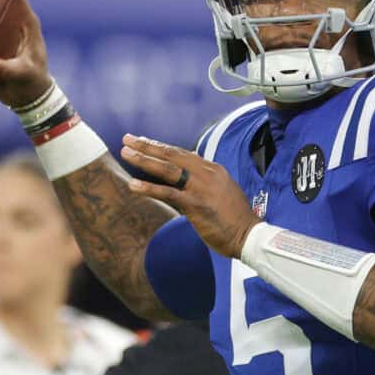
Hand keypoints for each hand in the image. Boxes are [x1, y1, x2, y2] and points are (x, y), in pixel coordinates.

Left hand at [119, 134, 259, 258]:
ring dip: (144, 159)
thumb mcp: (222, 192)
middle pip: (172, 155)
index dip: (161, 147)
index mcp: (213, 169)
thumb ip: (205, 182)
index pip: (182, 153)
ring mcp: (201, 187)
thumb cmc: (235, 218)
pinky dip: (148, 187)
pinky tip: (132, 184)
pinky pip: (167, 193)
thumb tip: (187, 180)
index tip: (144, 141)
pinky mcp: (195, 204)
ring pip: (167, 169)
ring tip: (125, 153)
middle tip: (127, 138)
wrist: (249, 235)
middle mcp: (206, 173)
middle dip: (148, 145)